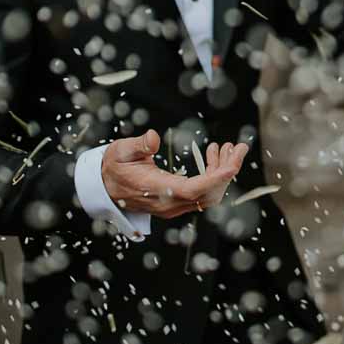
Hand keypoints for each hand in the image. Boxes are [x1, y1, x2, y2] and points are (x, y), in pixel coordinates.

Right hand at [100, 131, 247, 218]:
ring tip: (227, 147)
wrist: (105, 186)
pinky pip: (201, 193)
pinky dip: (213, 175)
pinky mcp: (177, 202)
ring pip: (208, 194)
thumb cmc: (114, 167)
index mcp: (157, 190)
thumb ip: (139, 145)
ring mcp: (174, 206)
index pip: (193, 190)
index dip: (216, 178)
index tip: (233, 164)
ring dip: (222, 172)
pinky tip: (213, 154)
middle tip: (238, 147)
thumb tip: (154, 138)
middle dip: (228, 171)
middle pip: (208, 194)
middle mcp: (169, 204)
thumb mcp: (121, 151)